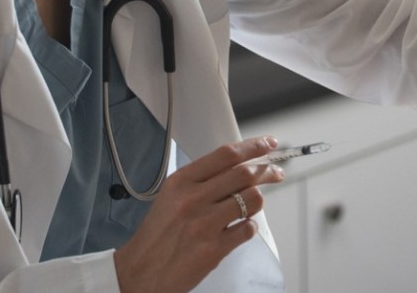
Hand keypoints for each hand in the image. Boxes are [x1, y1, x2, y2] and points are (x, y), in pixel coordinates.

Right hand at [113, 136, 285, 292]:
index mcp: (181, 182)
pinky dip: (249, 227)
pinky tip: (238, 229)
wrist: (140, 273)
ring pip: (252, 200)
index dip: (253, 146)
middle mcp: (193, 199)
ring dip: (257, 201)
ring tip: (250, 206)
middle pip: (244, 173)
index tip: (268, 144)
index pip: (226, 155)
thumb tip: (237, 169)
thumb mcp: (170, 198)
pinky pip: (248, 229)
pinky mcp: (214, 249)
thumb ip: (201, 182)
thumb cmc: (156, 237)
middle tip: (276, 173)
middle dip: (267, 171)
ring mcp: (204, 224)